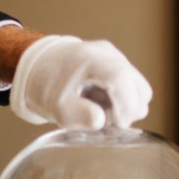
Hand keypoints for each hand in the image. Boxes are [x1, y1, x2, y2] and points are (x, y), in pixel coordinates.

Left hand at [8, 35, 151, 128]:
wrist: (38, 67)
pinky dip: (124, 100)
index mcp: (90, 60)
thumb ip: (77, 115)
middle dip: (128, 111)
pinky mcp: (118, 63)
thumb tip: (100, 120)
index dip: (126, 105)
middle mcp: (108, 54)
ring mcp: (115, 57)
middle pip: (139, 88)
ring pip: (140, 89)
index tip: (118, 124)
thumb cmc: (46, 86)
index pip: (121, 78)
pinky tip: (103, 103)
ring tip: (102, 111)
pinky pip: (133, 86)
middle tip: (104, 120)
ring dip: (127, 107)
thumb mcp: (56, 107)